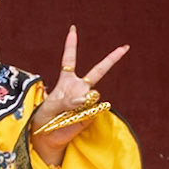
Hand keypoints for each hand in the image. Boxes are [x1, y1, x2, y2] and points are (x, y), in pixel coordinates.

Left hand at [31, 25, 128, 165]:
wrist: (47, 139)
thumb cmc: (43, 120)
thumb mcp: (48, 107)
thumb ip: (67, 100)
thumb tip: (86, 97)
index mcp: (65, 81)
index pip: (69, 59)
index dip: (71, 44)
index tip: (73, 29)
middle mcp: (79, 88)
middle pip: (98, 70)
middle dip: (112, 58)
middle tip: (126, 46)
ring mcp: (87, 101)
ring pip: (92, 95)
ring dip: (79, 103)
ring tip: (64, 115)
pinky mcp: (92, 113)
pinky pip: (92, 109)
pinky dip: (83, 113)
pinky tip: (73, 119)